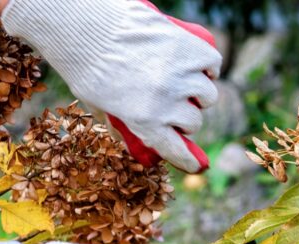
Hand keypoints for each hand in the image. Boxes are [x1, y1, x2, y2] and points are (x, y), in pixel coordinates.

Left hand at [0, 0, 220, 172]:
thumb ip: (119, 126)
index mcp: (145, 121)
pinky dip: (208, 66)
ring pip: (207, 95)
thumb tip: (135, 148)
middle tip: (174, 106)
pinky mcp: (191, 48)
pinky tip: (197, 65)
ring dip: (199, 93)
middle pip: (194, 122)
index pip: (178, 151)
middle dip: (186, 117)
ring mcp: (182, 74)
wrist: (86, 24)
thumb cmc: (85, 65)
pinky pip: (213, 64)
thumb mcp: (98, 104)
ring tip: (185, 83)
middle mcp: (168, 102)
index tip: (197, 165)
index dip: (189, 161)